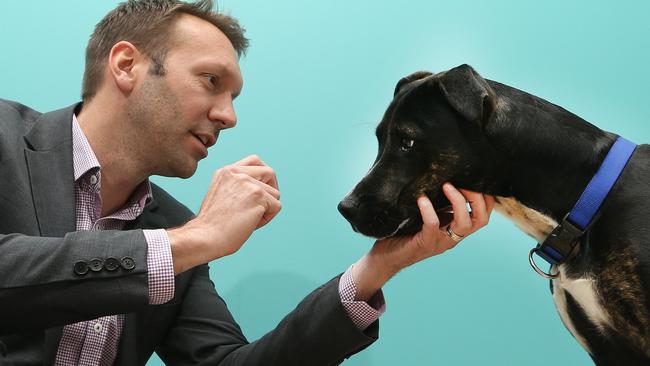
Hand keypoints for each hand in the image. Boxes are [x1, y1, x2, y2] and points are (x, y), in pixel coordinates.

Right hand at [168, 155, 281, 273]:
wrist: (205, 237)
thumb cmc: (212, 224)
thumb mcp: (221, 194)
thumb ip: (237, 186)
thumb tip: (261, 188)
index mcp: (226, 171)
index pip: (255, 161)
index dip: (263, 175)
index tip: (261, 188)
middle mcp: (237, 173)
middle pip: (269, 173)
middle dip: (272, 189)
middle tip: (263, 206)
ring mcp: (248, 183)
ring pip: (275, 193)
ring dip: (267, 208)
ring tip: (248, 219)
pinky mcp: (258, 196)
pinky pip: (276, 207)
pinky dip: (267, 218)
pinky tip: (250, 224)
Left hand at [352, 183, 493, 299]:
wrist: (386, 258)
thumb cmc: (404, 233)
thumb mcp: (426, 216)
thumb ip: (438, 204)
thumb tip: (443, 178)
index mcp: (455, 229)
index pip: (482, 215)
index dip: (485, 198)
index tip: (475, 179)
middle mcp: (453, 237)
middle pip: (480, 220)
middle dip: (477, 199)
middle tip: (464, 181)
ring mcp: (441, 241)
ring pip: (464, 224)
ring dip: (459, 202)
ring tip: (447, 185)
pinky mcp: (425, 243)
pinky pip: (433, 225)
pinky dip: (429, 210)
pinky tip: (422, 199)